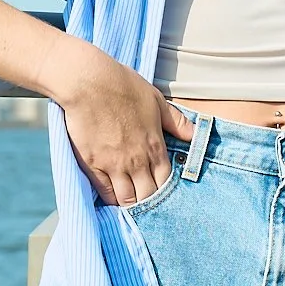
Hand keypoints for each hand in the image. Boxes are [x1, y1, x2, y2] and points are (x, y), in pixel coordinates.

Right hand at [54, 44, 193, 205]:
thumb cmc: (123, 87)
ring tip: (130, 201)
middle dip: (149, 200)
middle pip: (148, 195)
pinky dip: (110, 197)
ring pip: (127, 199)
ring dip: (130, 203)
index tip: (161, 191)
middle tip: (146, 200)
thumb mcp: (156, 100)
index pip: (166, 182)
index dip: (165, 190)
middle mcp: (137, 161)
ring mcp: (114, 165)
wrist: (89, 82)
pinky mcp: (92, 165)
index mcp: (155, 146)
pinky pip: (104, 192)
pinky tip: (112, 195)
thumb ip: (177, 122)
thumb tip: (195, 135)